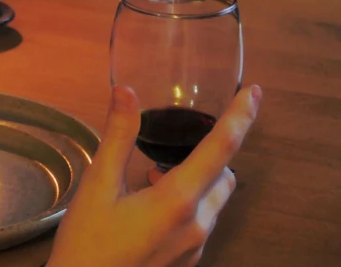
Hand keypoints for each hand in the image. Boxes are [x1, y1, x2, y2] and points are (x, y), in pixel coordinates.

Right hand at [47, 85, 261, 266]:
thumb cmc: (87, 244)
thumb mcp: (98, 187)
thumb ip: (118, 137)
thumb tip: (125, 91)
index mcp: (179, 200)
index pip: (222, 148)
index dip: (241, 116)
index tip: (253, 91)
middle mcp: (198, 225)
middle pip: (224, 176)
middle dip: (212, 153)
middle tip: (180, 140)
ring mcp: (195, 248)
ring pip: (214, 201)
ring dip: (198, 179)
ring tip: (152, 175)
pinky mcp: (188, 262)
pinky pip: (201, 222)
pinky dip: (188, 203)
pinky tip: (149, 204)